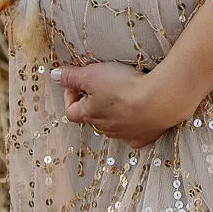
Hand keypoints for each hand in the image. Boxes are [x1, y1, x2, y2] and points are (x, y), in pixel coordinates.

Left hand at [52, 59, 186, 149]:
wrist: (159, 100)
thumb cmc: (123, 86)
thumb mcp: (92, 74)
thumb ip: (71, 76)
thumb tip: (54, 76)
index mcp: (89, 115)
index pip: (71, 111)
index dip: (70, 95)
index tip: (77, 82)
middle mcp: (104, 129)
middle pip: (93, 118)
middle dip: (94, 103)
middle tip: (103, 86)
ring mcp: (124, 135)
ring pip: (113, 126)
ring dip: (114, 113)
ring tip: (124, 95)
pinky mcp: (144, 137)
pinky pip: (135, 133)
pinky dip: (135, 124)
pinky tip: (141, 112)